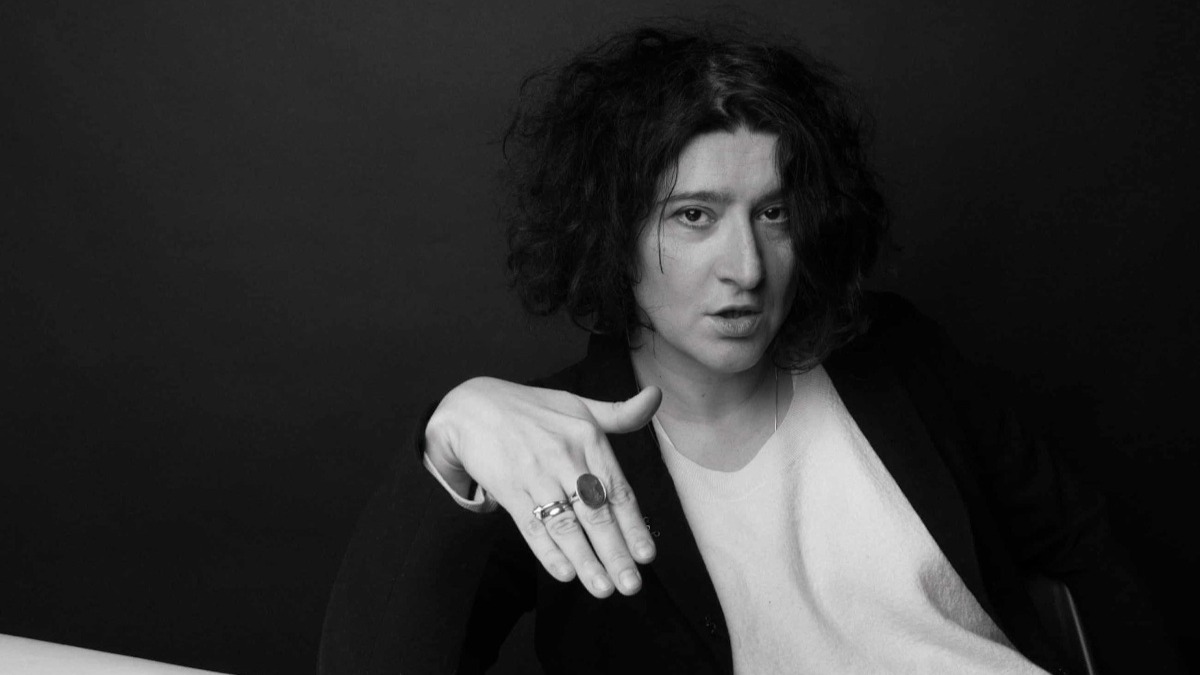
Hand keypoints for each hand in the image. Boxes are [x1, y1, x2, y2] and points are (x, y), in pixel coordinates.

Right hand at [424, 377, 661, 597]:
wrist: (471, 406)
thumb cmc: (531, 409)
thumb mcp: (578, 405)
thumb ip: (619, 413)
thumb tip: (656, 397)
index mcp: (588, 439)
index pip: (617, 491)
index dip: (634, 526)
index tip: (647, 556)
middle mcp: (565, 457)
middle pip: (596, 513)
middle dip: (616, 553)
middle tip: (631, 585)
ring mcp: (536, 473)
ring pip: (566, 524)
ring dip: (586, 560)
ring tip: (603, 588)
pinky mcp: (508, 487)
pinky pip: (531, 525)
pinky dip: (548, 551)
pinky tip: (564, 573)